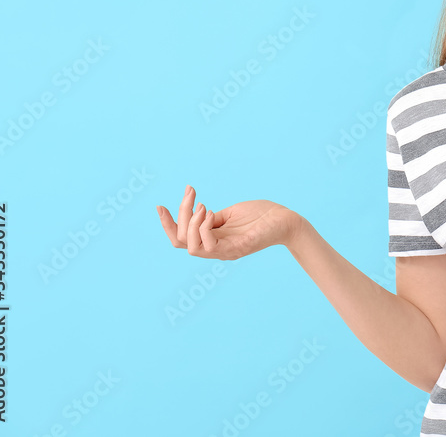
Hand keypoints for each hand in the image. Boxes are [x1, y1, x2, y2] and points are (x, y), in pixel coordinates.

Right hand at [157, 185, 298, 259]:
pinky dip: (204, 228)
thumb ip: (212, 217)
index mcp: (213, 239)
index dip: (167, 224)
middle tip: (191, 194)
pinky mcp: (237, 248)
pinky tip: (210, 212)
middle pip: (181, 242)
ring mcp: (226, 250)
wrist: (286, 220)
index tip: (160, 205)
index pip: (181, 239)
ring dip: (191, 223)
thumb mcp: (230, 213)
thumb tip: (196, 213)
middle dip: (178, 216)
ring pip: (191, 247)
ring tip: (203, 206)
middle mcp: (216, 248)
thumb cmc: (261, 215)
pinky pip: (210, 246)